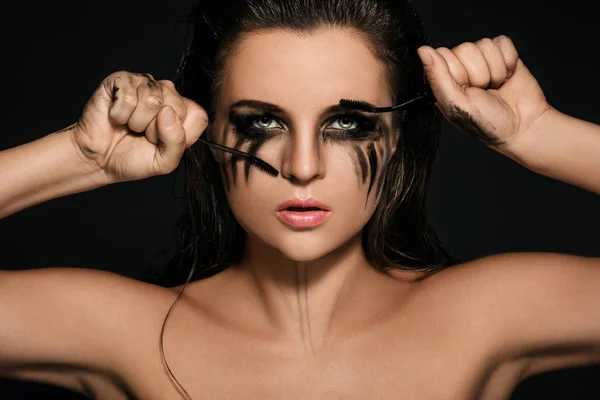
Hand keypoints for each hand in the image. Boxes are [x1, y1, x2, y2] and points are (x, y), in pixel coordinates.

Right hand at [70, 71, 207, 182]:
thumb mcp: (164, 161)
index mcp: (182, 112)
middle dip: (156, 130)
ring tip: (129, 126)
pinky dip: (119, 114)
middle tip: (142, 134)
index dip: (179, 134)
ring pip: (153, 100)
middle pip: (176, 107)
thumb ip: (176, 142)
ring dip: (136, 122)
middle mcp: (167, 94)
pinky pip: (128, 96)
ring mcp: (145, 84)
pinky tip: (116, 116)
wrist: (98, 159)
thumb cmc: (132, 158)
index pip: (198, 116)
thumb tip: (168, 112)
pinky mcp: (122, 80)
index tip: (162, 142)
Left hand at [418, 36, 550, 151]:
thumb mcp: (456, 104)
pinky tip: (507, 77)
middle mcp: (461, 67)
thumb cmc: (487, 122)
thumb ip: (438, 77)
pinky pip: (502, 42)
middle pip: (465, 48)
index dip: (457, 72)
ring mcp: (482, 59)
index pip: (442, 54)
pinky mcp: (503, 54)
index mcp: (444, 80)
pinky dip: (508, 61)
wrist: (524, 126)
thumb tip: (422, 50)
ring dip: (495, 70)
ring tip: (495, 87)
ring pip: (484, 44)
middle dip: (478, 73)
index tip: (465, 90)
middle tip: (483, 91)